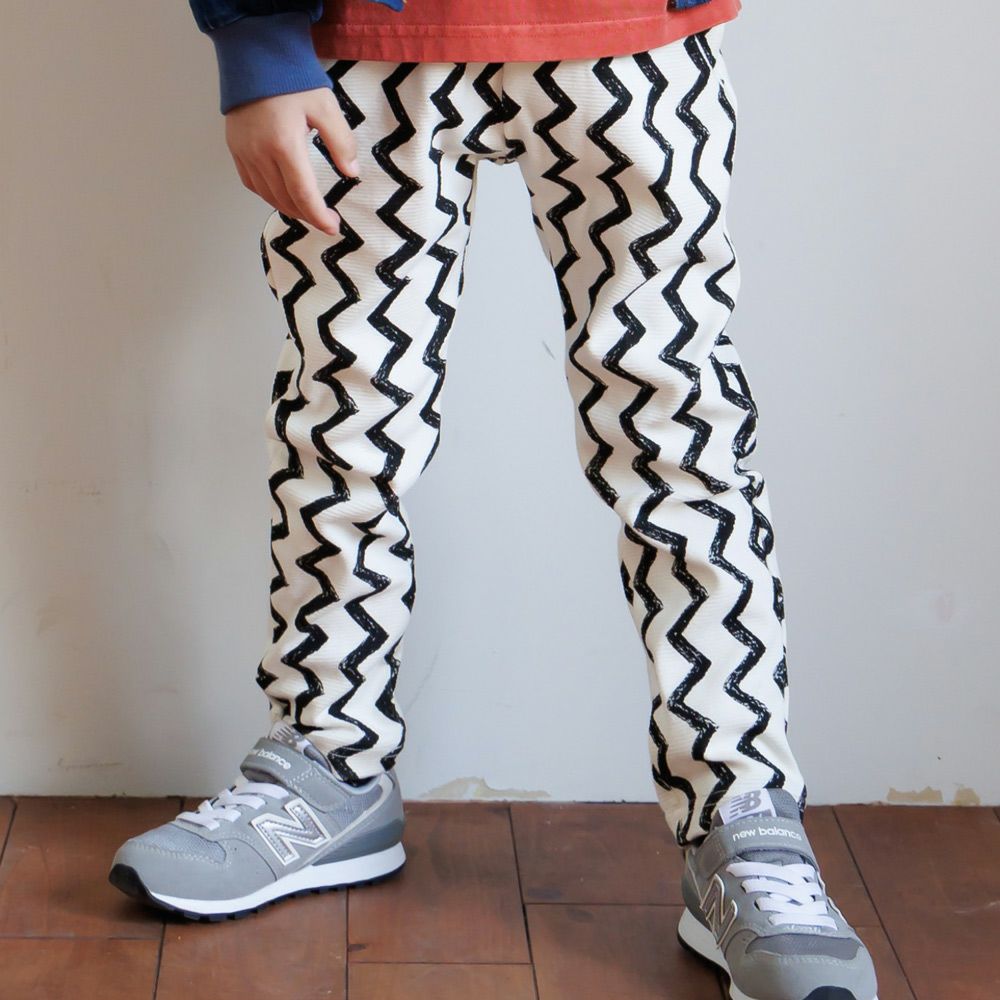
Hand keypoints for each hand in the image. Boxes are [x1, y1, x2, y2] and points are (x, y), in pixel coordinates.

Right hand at [225, 86, 358, 235]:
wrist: (254, 55)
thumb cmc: (291, 78)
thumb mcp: (325, 106)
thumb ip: (341, 141)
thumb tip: (352, 172)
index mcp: (284, 145)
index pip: (303, 195)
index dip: (319, 217)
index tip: (333, 227)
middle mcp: (260, 154)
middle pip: (286, 200)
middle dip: (308, 215)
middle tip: (327, 219)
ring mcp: (245, 153)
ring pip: (268, 196)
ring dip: (290, 208)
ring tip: (309, 210)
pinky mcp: (236, 149)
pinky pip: (252, 184)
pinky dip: (270, 195)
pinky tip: (284, 195)